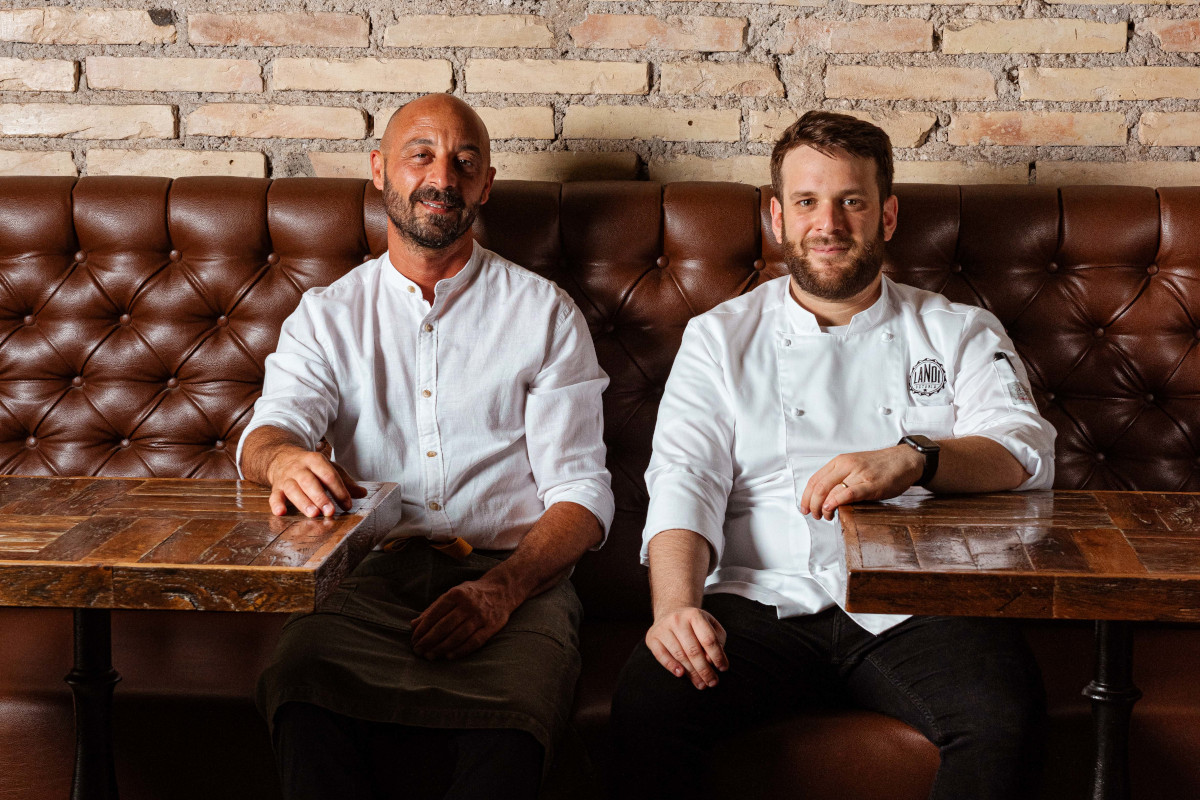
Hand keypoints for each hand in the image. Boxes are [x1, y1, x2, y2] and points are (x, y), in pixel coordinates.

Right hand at [266, 446, 366, 516]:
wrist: (281, 457)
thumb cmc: (310, 467)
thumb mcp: (328, 469)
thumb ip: (345, 482)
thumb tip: (363, 493)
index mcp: (315, 460)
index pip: (329, 475)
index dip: (339, 490)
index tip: (347, 504)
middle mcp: (300, 468)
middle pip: (310, 482)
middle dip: (320, 497)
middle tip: (330, 511)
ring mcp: (286, 478)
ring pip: (294, 489)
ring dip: (303, 502)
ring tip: (313, 514)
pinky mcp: (276, 487)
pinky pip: (274, 496)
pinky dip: (276, 504)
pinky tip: (281, 512)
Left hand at [411, 576, 517, 660]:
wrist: (502, 590)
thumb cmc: (471, 594)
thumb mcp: (452, 595)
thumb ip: (433, 609)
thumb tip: (413, 625)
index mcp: (456, 594)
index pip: (435, 614)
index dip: (423, 629)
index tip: (414, 639)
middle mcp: (468, 604)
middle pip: (444, 626)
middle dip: (429, 641)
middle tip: (418, 651)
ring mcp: (481, 616)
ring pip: (458, 636)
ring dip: (441, 648)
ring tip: (430, 656)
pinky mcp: (492, 626)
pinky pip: (474, 642)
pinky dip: (461, 650)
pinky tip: (449, 656)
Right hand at [645, 607, 727, 689]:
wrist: (670, 613)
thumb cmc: (695, 625)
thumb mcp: (710, 625)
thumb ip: (716, 641)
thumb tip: (711, 660)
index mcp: (694, 615)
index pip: (709, 639)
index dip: (718, 656)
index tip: (723, 669)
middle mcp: (677, 620)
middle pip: (694, 650)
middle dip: (705, 670)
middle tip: (713, 683)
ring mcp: (663, 628)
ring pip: (680, 655)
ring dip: (692, 673)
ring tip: (701, 684)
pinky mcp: (652, 637)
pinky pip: (662, 656)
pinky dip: (672, 666)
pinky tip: (681, 674)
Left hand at [800, 445, 924, 520]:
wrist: (905, 460)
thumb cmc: (880, 466)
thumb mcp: (854, 466)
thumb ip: (839, 478)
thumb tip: (824, 498)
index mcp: (840, 461)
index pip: (815, 480)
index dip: (806, 497)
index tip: (804, 508)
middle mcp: (847, 465)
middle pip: (819, 486)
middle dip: (812, 505)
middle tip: (814, 515)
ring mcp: (859, 474)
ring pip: (831, 490)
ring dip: (823, 507)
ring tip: (826, 516)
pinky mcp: (872, 484)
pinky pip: (849, 492)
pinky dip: (836, 501)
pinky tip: (831, 508)